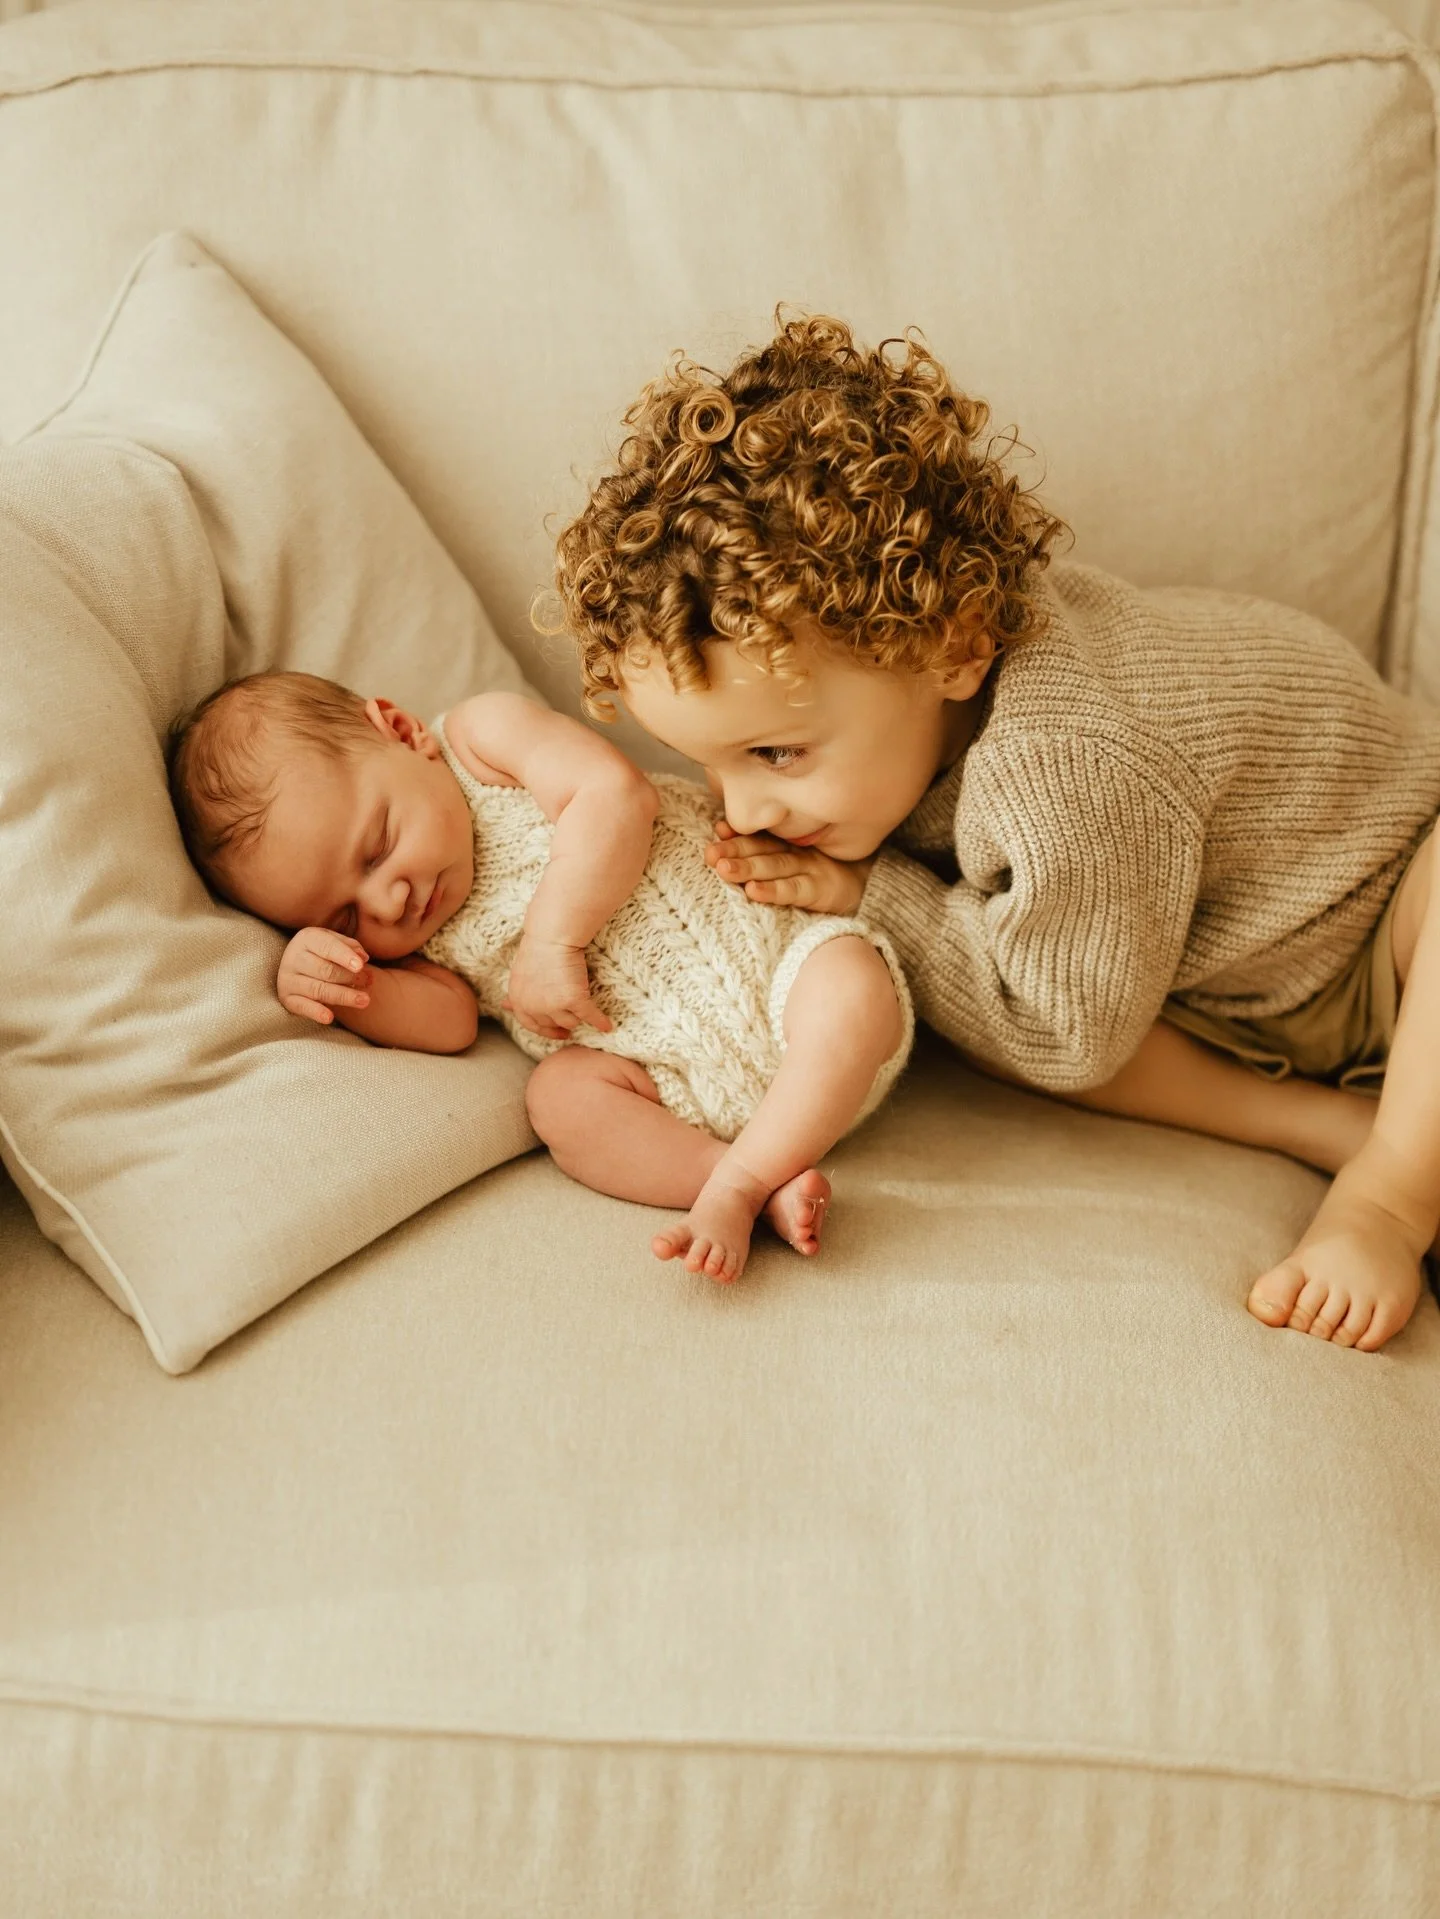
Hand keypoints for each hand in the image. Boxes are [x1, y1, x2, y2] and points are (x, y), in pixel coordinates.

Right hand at [277, 926, 371, 1025]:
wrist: (297, 966)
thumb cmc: (323, 952)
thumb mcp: (336, 942)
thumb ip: (351, 946)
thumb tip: (363, 958)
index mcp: (306, 939)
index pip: (327, 946)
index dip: (344, 956)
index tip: (361, 966)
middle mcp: (294, 958)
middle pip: (325, 970)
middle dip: (350, 977)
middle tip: (368, 981)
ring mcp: (288, 979)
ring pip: (318, 989)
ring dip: (343, 996)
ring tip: (364, 1000)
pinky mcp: (287, 998)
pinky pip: (302, 1006)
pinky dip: (315, 1012)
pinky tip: (330, 1018)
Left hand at [503, 932, 612, 1040]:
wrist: (552, 936)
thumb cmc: (537, 948)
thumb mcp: (519, 974)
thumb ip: (518, 993)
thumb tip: (505, 1006)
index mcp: (518, 1000)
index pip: (530, 1024)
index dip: (545, 1030)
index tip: (557, 1033)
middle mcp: (533, 1006)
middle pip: (552, 1024)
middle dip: (563, 1021)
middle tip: (573, 1021)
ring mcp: (553, 1005)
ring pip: (570, 1021)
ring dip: (578, 1015)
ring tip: (585, 1005)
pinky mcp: (574, 1000)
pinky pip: (590, 1016)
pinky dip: (600, 1022)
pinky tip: (606, 1026)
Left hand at [704, 820, 873, 915]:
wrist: (872, 887)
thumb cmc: (824, 873)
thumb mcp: (794, 858)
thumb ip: (762, 847)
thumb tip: (720, 829)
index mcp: (787, 843)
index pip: (759, 836)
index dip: (738, 835)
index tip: (717, 831)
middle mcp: (797, 852)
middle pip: (761, 849)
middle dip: (734, 850)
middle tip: (710, 853)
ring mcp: (811, 868)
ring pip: (774, 866)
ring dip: (747, 868)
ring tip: (722, 869)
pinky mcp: (822, 890)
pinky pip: (794, 890)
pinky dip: (774, 891)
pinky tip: (754, 892)